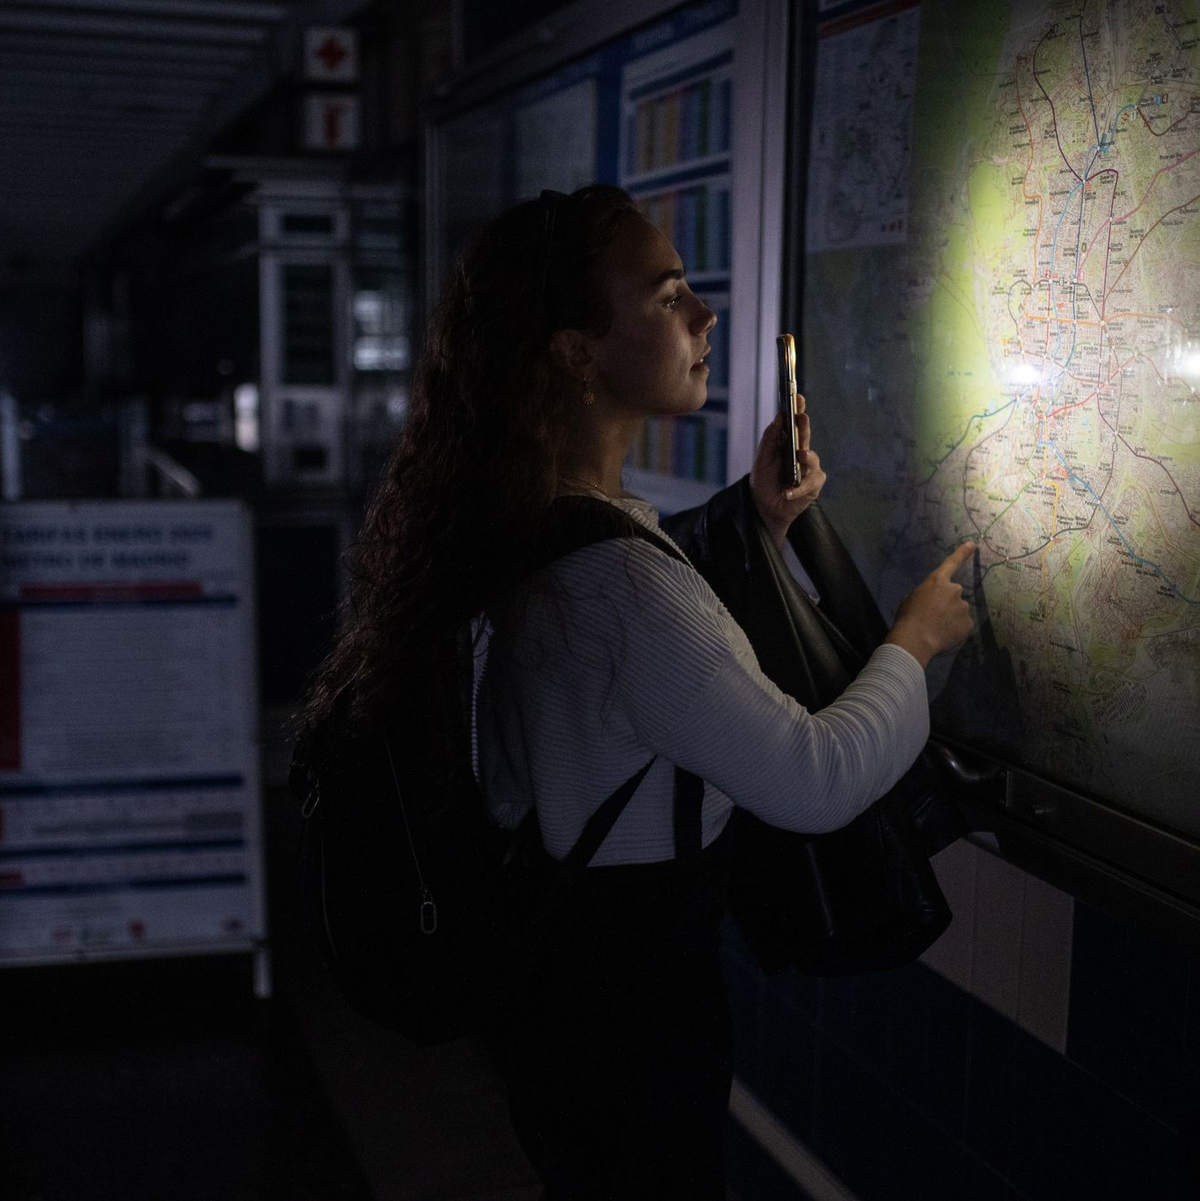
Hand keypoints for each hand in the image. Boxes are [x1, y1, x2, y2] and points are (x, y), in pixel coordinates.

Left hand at [750, 395, 825, 549]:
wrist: (765, 506)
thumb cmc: (764, 480)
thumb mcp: (762, 458)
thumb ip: (770, 439)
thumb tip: (778, 418)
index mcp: (788, 442)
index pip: (795, 423)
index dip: (798, 409)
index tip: (798, 396)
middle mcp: (801, 452)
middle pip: (805, 436)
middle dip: (804, 426)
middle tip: (801, 417)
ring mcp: (809, 468)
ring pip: (812, 459)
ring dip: (806, 457)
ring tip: (799, 455)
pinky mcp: (813, 485)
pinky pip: (810, 483)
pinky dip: (797, 489)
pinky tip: (788, 492)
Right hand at [885, 542, 976, 666]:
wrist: (916, 639)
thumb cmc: (908, 617)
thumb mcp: (911, 599)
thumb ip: (926, 595)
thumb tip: (932, 601)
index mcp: (937, 581)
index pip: (952, 563)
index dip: (962, 553)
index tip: (973, 544)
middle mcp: (954, 590)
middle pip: (954, 595)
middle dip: (947, 603)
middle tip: (934, 616)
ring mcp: (963, 607)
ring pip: (959, 611)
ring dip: (951, 618)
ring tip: (937, 629)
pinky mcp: (968, 624)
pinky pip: (963, 626)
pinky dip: (956, 630)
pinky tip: (944, 636)